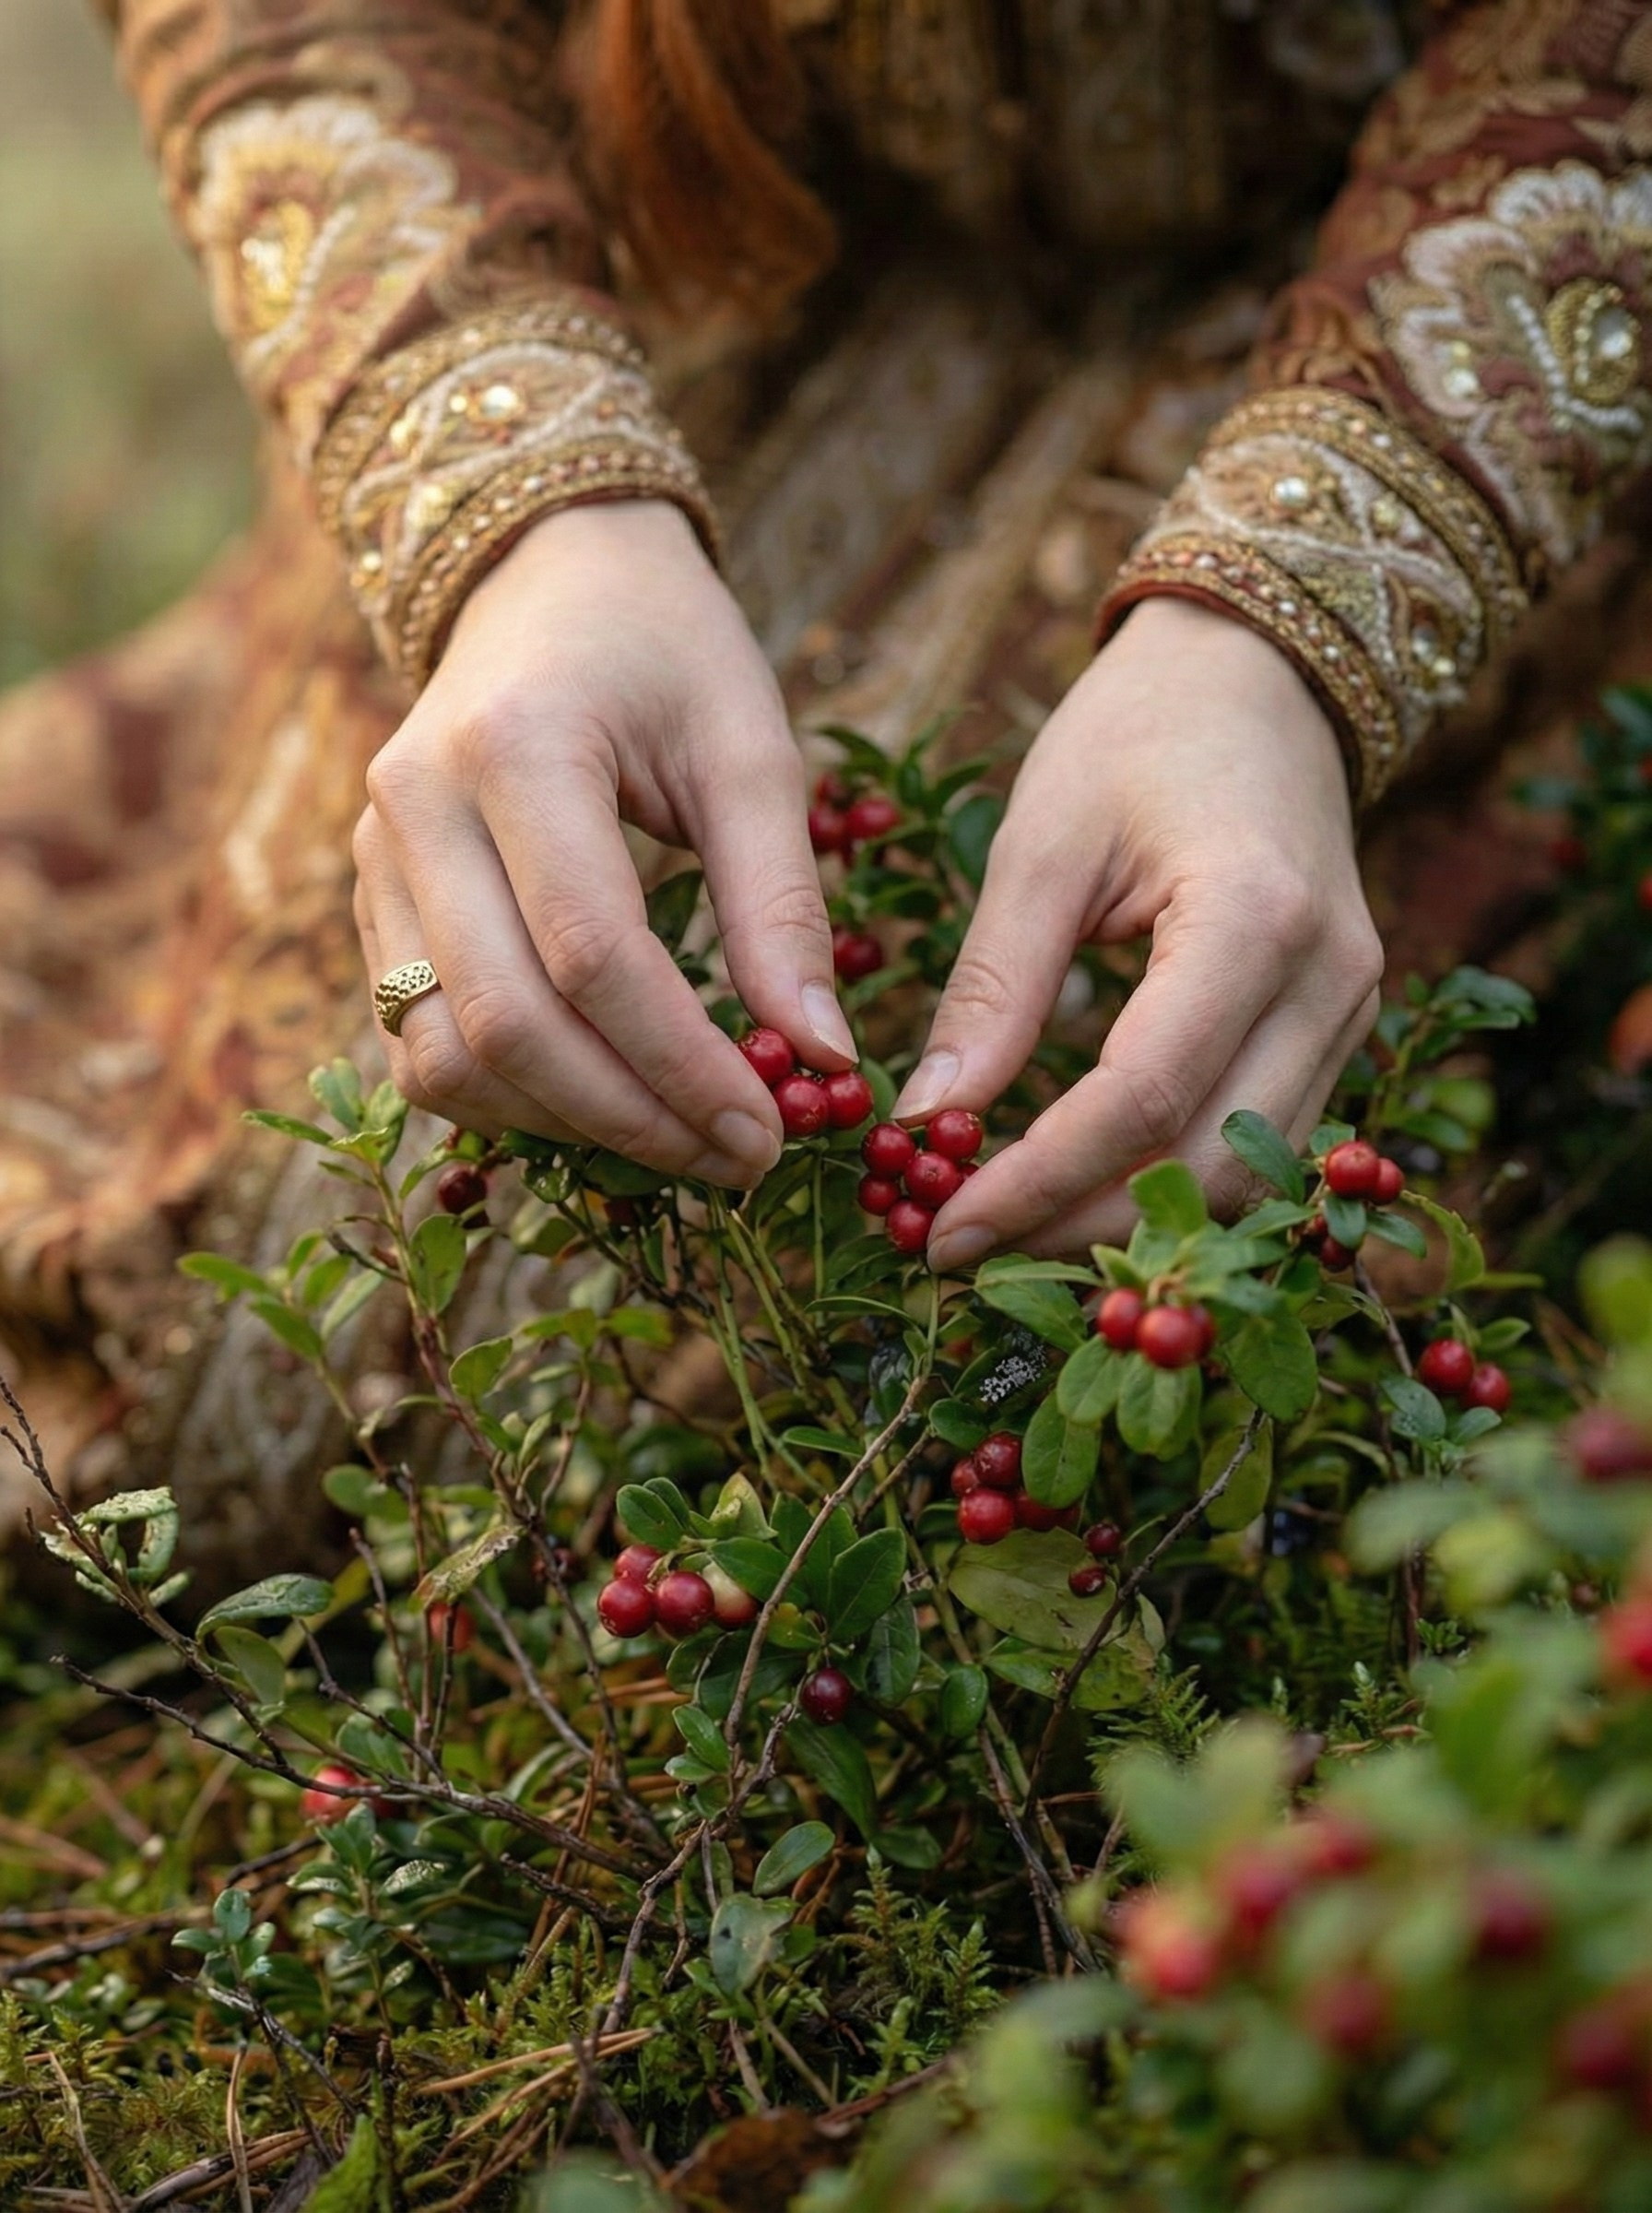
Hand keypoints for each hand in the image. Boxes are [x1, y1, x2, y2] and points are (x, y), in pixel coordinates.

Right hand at [352, 500, 853, 1183]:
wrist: (545, 575)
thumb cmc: (666, 650)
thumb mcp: (750, 748)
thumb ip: (782, 904)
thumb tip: (821, 1059)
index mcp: (516, 747)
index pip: (592, 955)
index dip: (681, 1066)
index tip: (771, 1131)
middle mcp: (417, 807)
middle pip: (506, 1024)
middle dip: (631, 1119)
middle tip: (739, 1159)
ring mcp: (375, 860)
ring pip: (444, 1057)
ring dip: (564, 1125)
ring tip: (680, 1140)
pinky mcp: (372, 903)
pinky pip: (419, 1043)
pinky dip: (511, 1100)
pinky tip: (605, 1102)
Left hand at [904, 599, 1383, 1268]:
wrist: (1256, 676)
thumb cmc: (1136, 735)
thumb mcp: (1043, 842)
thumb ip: (992, 987)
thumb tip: (926, 1120)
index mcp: (1257, 919)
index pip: (1143, 1098)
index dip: (1037, 1181)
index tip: (939, 1229)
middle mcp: (1333, 981)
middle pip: (1208, 1163)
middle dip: (1078, 1226)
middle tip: (957, 1251)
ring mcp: (1353, 1011)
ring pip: (1245, 1173)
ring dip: (1125, 1221)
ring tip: (1005, 1235)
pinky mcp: (1339, 1028)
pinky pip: (1259, 1139)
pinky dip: (1167, 1181)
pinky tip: (1078, 1191)